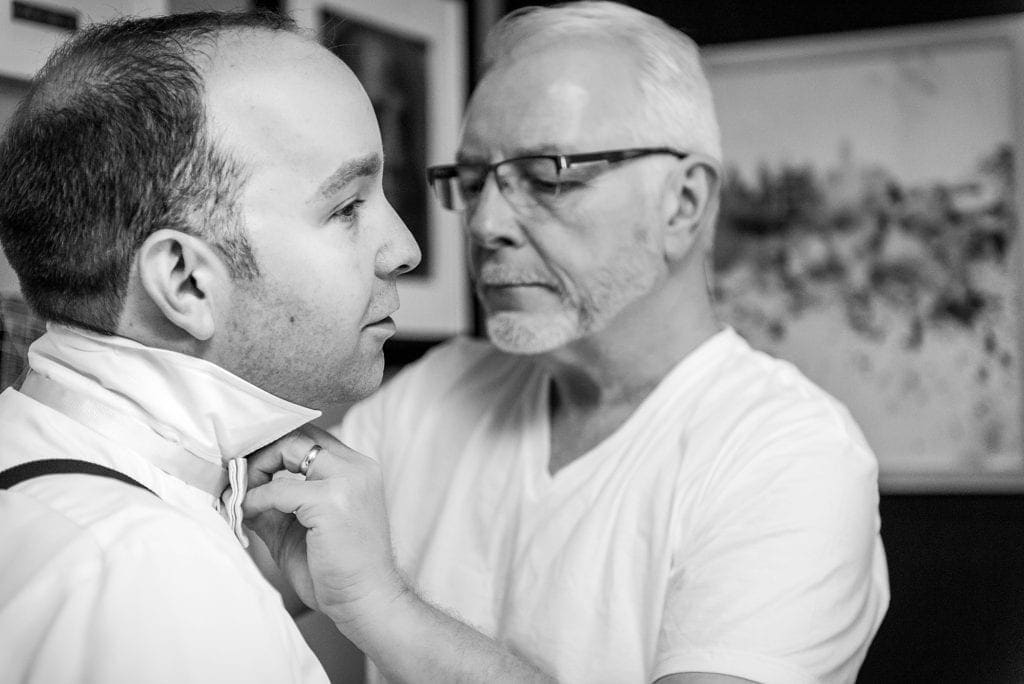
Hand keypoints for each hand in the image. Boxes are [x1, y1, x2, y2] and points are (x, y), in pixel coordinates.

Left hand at [242, 424, 404, 622]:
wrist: (366, 602)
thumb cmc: (338, 570)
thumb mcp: (302, 526)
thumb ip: (276, 502)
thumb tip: (239, 488)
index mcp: (357, 470)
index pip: (311, 437)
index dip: (275, 446)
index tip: (248, 464)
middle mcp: (357, 468)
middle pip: (298, 436)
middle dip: (263, 452)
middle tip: (238, 476)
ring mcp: (347, 481)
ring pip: (289, 449)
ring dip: (257, 468)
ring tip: (241, 492)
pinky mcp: (331, 502)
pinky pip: (278, 489)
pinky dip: (255, 498)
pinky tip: (247, 513)